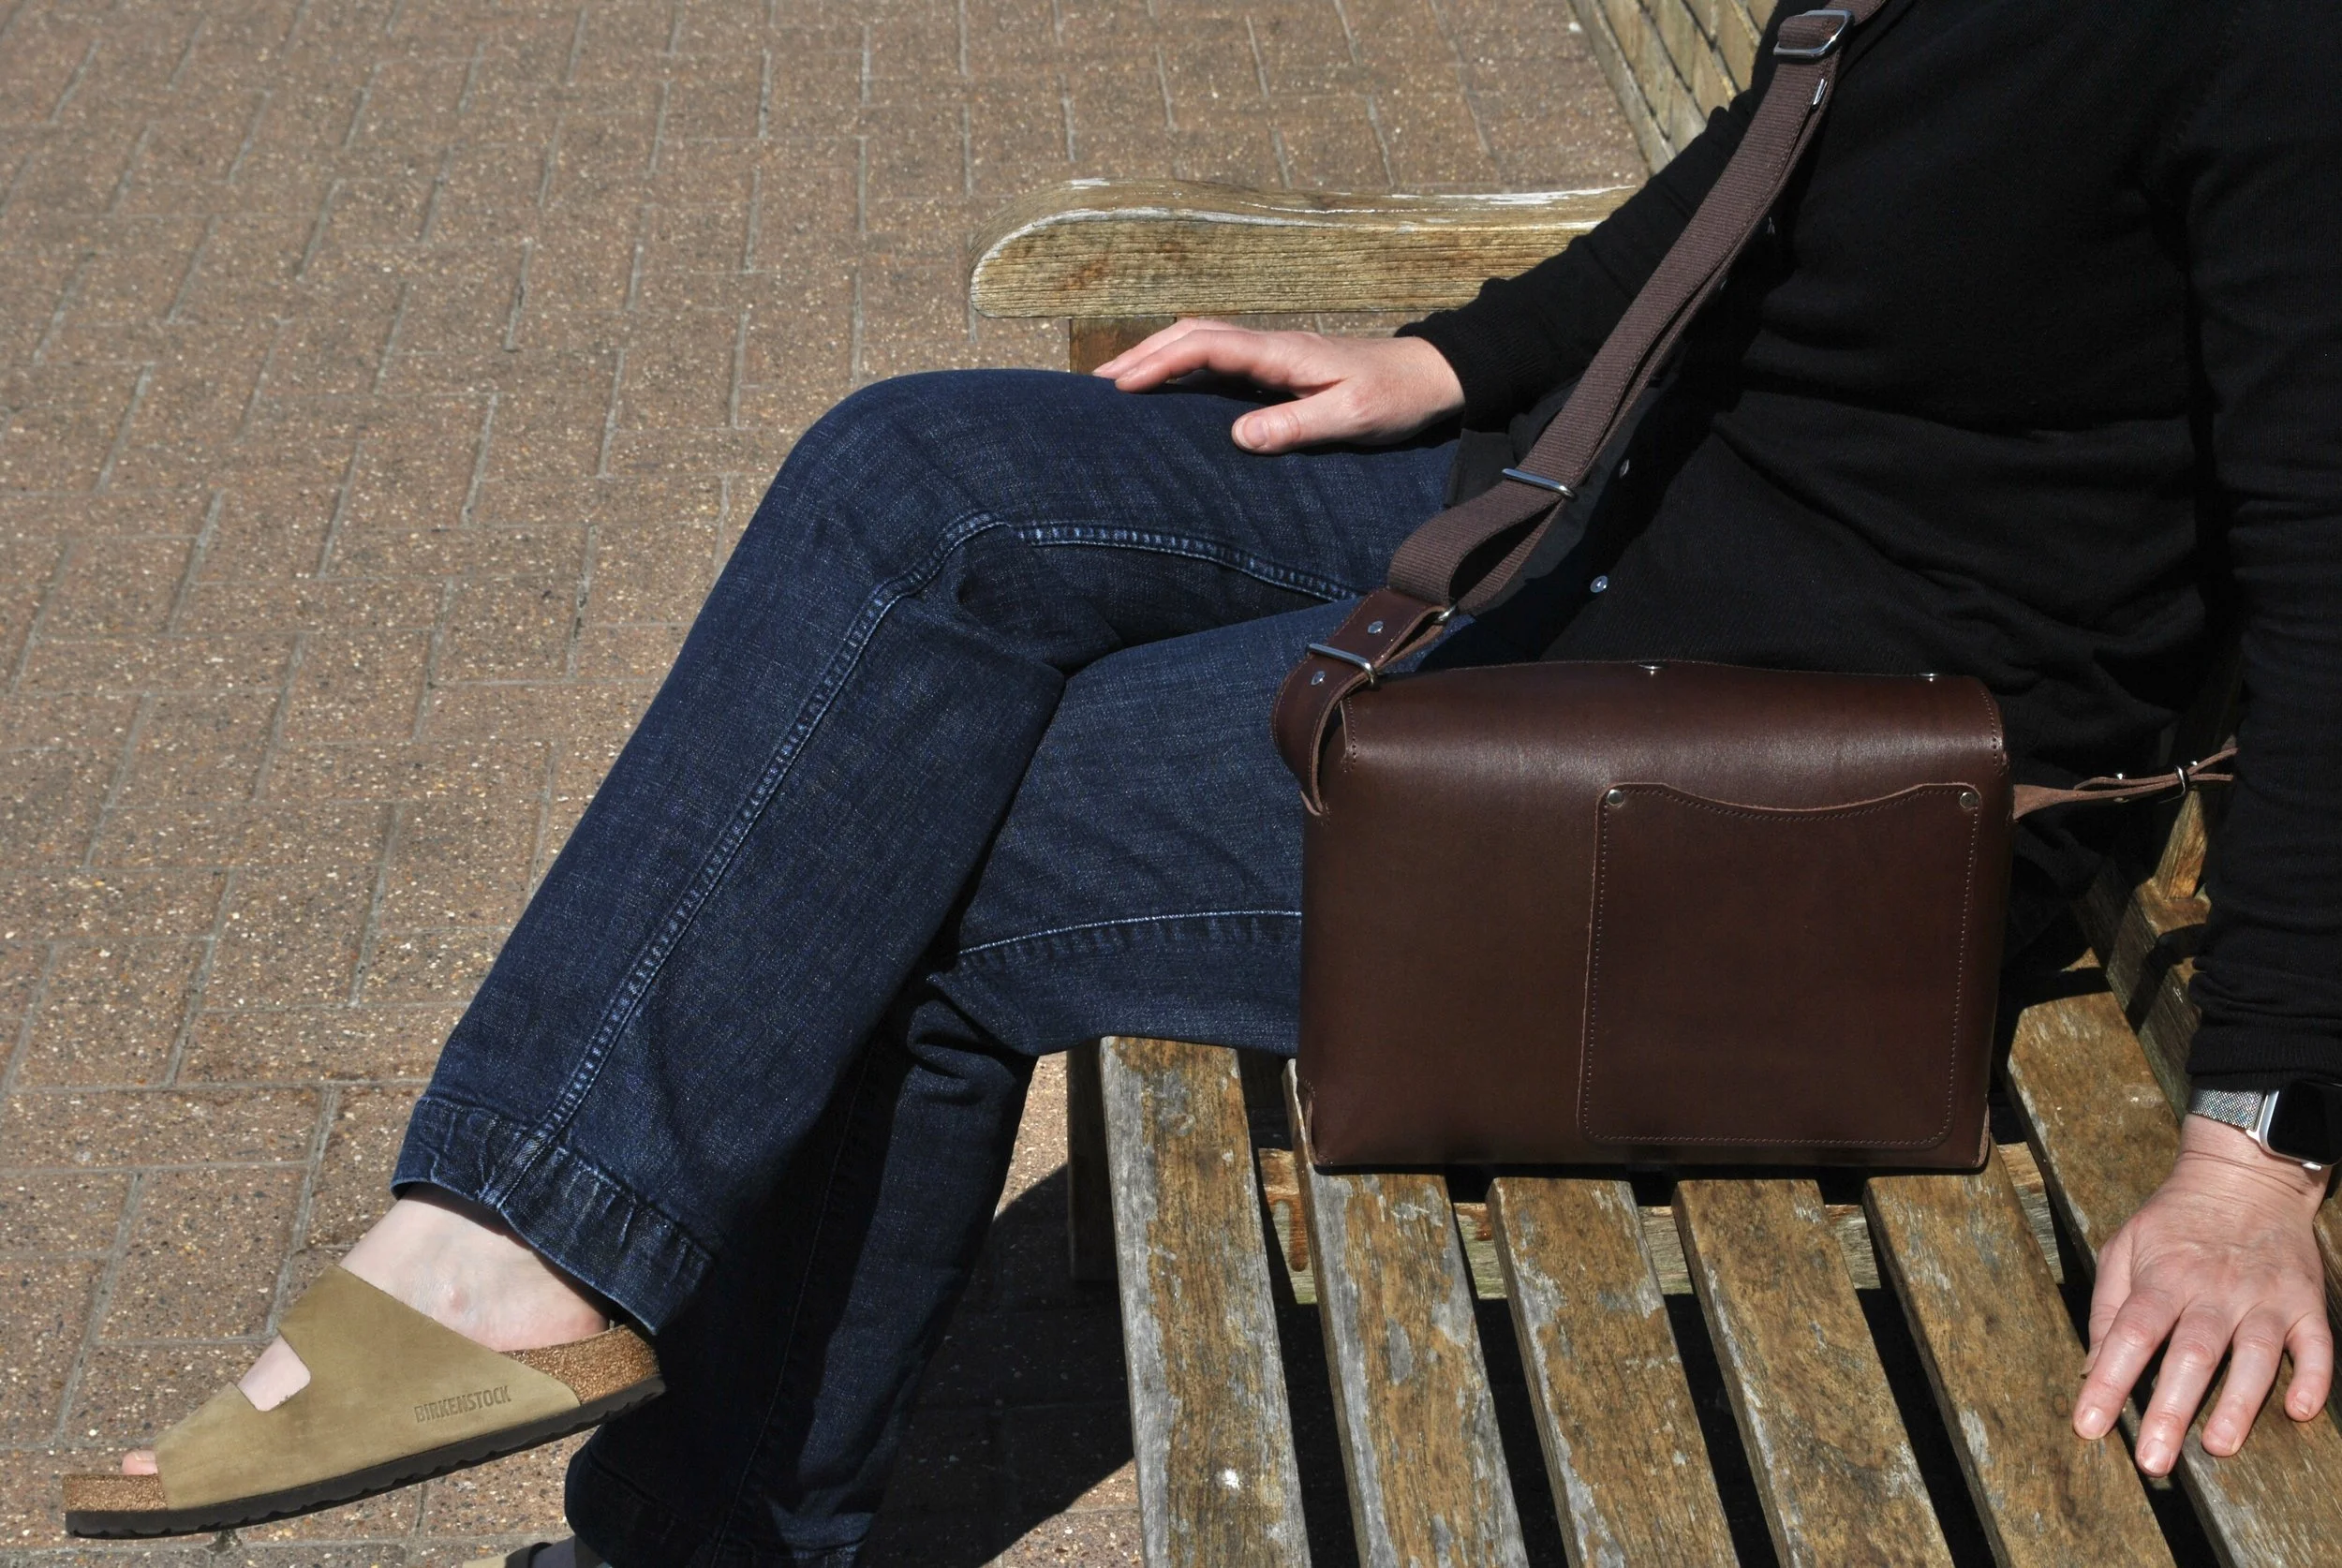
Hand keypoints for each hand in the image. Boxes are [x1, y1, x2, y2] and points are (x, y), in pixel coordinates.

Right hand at [1093, 320, 1464, 452]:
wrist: (1434, 375)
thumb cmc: (1397, 396)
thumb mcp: (1352, 416)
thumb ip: (1297, 426)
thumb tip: (1237, 436)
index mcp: (1282, 352)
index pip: (1206, 345)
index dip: (1160, 362)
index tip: (1120, 386)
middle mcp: (1272, 346)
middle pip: (1193, 334)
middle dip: (1143, 355)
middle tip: (1098, 385)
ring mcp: (1275, 355)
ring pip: (1203, 342)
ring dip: (1160, 357)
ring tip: (1119, 384)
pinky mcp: (1281, 368)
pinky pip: (1221, 360)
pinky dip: (1185, 367)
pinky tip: (1170, 391)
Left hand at [2073, 1113, 2331, 1474]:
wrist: (2244, 1177)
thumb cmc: (2174, 1221)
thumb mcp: (2124, 1247)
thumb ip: (2108, 1308)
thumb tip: (2091, 1368)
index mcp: (2163, 1278)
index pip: (2129, 1334)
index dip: (2109, 1381)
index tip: (2089, 1424)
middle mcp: (2214, 1290)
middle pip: (2191, 1354)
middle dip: (2170, 1410)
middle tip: (2153, 1460)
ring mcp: (2265, 1297)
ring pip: (2254, 1355)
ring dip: (2238, 1403)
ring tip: (2217, 1447)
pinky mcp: (2305, 1303)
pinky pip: (2316, 1345)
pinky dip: (2313, 1378)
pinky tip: (2300, 1410)